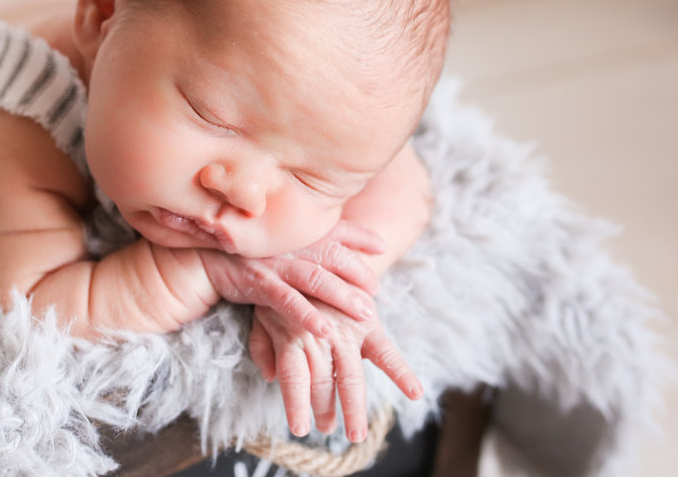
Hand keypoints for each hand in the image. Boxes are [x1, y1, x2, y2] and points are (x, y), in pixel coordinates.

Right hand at [201, 220, 385, 337]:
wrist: (202, 258)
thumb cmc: (246, 255)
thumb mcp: (277, 245)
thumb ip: (305, 246)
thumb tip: (338, 252)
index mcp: (296, 232)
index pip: (334, 229)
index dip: (359, 235)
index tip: (380, 244)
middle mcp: (289, 244)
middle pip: (332, 255)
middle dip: (358, 272)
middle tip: (376, 291)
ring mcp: (275, 263)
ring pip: (316, 278)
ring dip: (342, 296)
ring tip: (366, 314)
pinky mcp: (259, 283)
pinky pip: (287, 300)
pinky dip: (307, 315)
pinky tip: (325, 330)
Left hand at [248, 300, 422, 441]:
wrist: (314, 244)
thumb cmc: (285, 286)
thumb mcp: (263, 311)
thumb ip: (262, 345)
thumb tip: (270, 377)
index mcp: (291, 332)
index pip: (294, 377)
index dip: (296, 405)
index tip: (300, 429)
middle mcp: (319, 333)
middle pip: (322, 381)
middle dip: (324, 410)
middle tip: (325, 429)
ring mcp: (346, 328)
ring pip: (350, 375)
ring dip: (354, 407)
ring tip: (356, 434)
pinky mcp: (368, 321)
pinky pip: (386, 350)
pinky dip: (401, 371)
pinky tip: (414, 392)